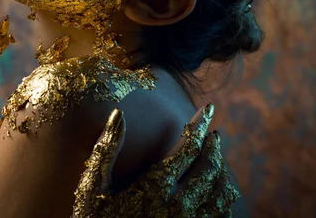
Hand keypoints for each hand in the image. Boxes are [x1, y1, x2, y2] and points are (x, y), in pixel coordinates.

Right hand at [72, 104, 239, 216]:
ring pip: (220, 192)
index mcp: (156, 186)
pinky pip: (220, 216)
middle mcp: (179, 205)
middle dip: (214, 146)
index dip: (200, 124)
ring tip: (217, 159)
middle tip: (213, 134)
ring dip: (221, 171)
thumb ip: (106, 149)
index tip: (209, 109)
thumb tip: (118, 114)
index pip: (189, 145)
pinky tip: (218, 192)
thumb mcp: (92, 187)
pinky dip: (223, 200)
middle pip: (210, 166)